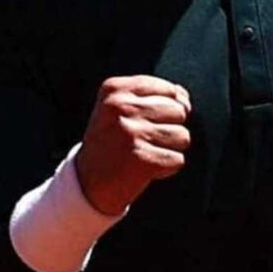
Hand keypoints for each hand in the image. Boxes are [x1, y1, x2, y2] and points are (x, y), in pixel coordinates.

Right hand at [76, 75, 190, 214]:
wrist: (87, 182)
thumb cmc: (111, 141)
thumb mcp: (120, 109)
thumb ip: (153, 95)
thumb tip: (185, 98)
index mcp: (115, 90)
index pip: (169, 89)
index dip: (170, 108)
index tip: (149, 121)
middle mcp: (121, 108)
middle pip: (179, 111)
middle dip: (170, 128)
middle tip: (145, 140)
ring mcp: (131, 133)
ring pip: (183, 136)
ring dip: (170, 149)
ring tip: (146, 153)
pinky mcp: (142, 159)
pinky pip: (178, 160)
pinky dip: (167, 168)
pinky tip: (146, 168)